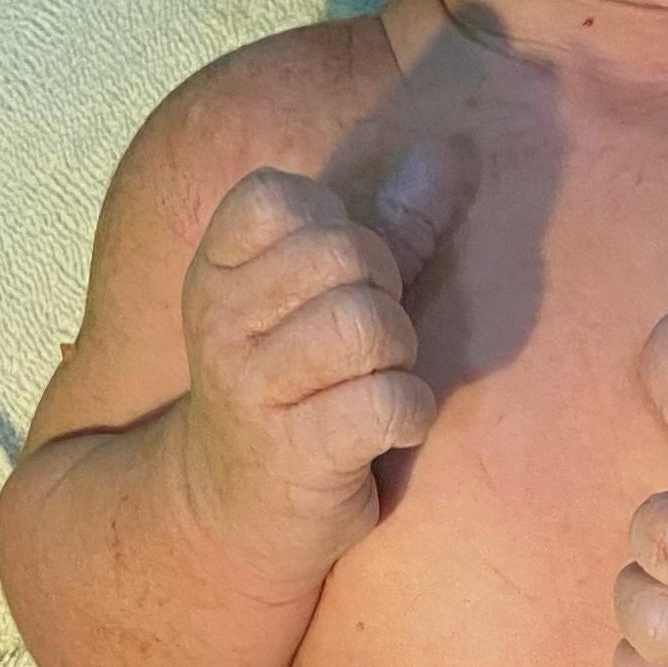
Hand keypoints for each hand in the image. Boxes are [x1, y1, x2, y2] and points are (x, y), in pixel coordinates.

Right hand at [177, 140, 466, 586]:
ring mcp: (250, 389)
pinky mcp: (293, 454)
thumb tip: (448, 151)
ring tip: (376, 383)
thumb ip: (388, 228)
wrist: (230, 516)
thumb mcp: (319, 302)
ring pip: (368, 325)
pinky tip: (388, 429)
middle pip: (345, 256)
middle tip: (369, 346)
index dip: (340, 230)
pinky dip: (409, 413)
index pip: (283, 199)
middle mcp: (221, 322)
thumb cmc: (294, 392)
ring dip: (398, 357)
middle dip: (384, 296)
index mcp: (219, 270)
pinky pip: (387, 401)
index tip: (338, 284)